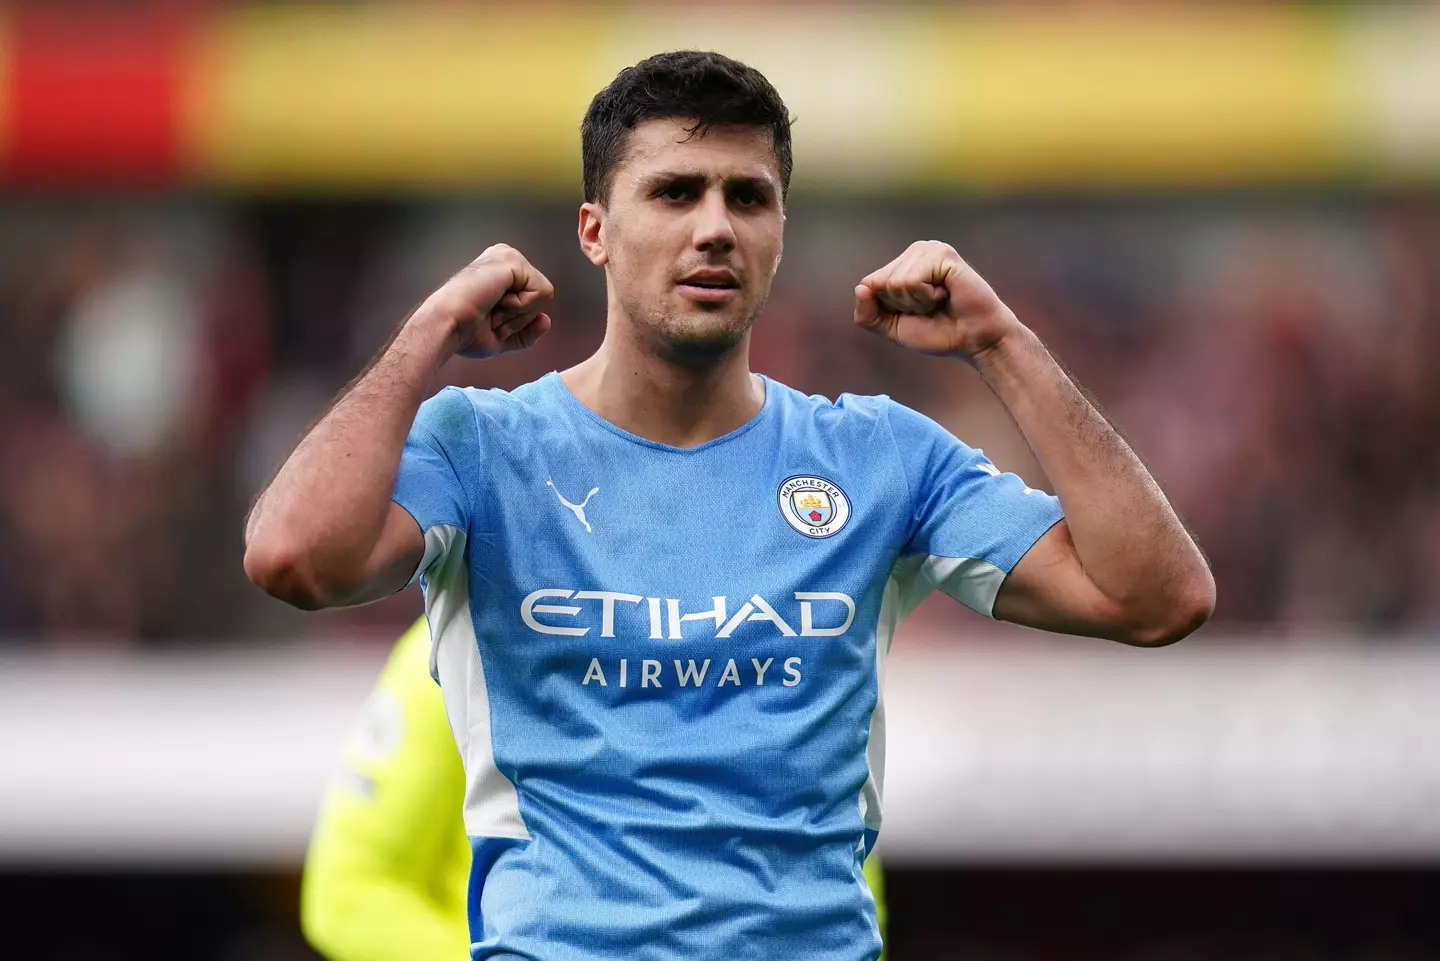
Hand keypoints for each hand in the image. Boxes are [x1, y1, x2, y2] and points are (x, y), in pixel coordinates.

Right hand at [421, 244, 554, 359]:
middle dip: (519, 317)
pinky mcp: (512, 260)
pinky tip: (496, 301)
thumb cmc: (465, 333)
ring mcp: (509, 255)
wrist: (447, 327)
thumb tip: (546, 320)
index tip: (489, 319)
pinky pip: (541, 292)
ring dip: (518, 313)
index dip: (517, 321)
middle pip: (542, 297)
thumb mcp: (502, 337)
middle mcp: (506, 257)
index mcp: (502, 271)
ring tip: (490, 308)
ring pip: (543, 295)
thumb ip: (526, 331)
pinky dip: (521, 307)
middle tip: (489, 314)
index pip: (535, 301)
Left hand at [853, 240, 1022, 361]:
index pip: (868, 285)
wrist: (974, 340)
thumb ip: (868, 315)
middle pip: (879, 283)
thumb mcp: (893, 328)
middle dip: (901, 305)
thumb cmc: (938, 332)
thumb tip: (860, 289)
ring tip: (940, 300)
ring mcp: (929, 249)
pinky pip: (912, 281)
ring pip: (894, 283)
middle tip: (930, 307)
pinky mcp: (942, 254)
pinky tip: (947, 293)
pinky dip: (927, 297)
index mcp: (901, 264)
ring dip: (916, 302)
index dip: (887, 309)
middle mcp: (914, 251)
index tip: (915, 312)